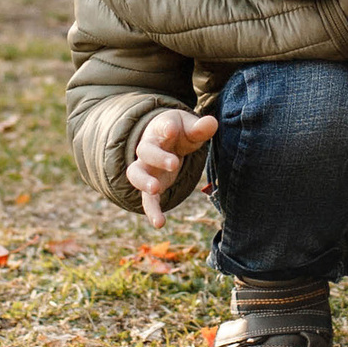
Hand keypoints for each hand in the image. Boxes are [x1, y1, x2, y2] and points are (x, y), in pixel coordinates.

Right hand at [125, 108, 217, 225]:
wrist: (166, 138)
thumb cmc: (180, 131)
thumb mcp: (190, 127)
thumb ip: (200, 128)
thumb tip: (211, 123)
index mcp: (160, 129)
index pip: (161, 127)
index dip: (166, 128)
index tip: (172, 129)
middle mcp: (148, 148)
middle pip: (145, 151)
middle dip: (158, 157)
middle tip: (174, 163)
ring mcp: (146, 168)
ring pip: (136, 174)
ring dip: (144, 182)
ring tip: (155, 190)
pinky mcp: (151, 185)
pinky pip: (147, 199)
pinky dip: (152, 211)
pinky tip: (159, 223)